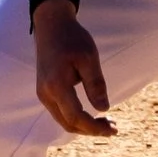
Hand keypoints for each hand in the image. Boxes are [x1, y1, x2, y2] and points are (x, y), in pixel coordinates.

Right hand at [32, 0, 113, 135]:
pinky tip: (92, 116)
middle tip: (114, 128)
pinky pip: (61, 113)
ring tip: (107, 123)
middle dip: (91, 130)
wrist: (51, 26)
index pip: (75, 117)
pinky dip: (76, 118)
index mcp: (56, 86)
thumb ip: (95, 84)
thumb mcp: (89, 58)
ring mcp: (43, 93)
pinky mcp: (45, 91)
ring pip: (63, 120)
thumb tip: (104, 109)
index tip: (113, 130)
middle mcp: (46, 93)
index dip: (94, 127)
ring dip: (84, 126)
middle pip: (68, 123)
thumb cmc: (72, 39)